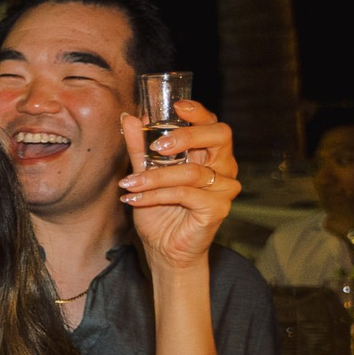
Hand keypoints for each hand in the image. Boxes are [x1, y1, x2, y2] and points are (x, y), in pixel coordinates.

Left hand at [117, 100, 238, 269]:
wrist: (164, 248)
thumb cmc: (159, 209)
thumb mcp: (144, 174)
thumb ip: (140, 147)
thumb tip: (128, 118)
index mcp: (209, 153)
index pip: (212, 124)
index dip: (198, 112)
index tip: (176, 106)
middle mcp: (223, 166)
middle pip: (218, 137)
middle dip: (186, 136)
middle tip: (157, 146)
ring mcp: (225, 187)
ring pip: (192, 171)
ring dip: (154, 177)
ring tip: (129, 184)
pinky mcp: (218, 207)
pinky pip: (186, 194)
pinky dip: (156, 195)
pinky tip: (135, 200)